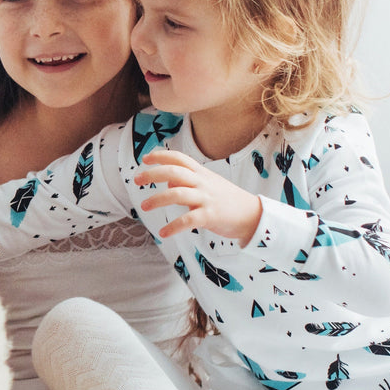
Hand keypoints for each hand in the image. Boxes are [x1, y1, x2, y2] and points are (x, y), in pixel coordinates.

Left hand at [135, 149, 262, 244]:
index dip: (161, 156)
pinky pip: (188, 220)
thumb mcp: (208, 185)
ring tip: (144, 207)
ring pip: (177, 193)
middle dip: (153, 174)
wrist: (252, 215)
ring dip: (157, 199)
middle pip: (174, 172)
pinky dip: (173, 226)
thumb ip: (187, 181)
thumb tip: (167, 180)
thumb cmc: (227, 200)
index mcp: (202, 174)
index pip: (180, 158)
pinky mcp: (210, 216)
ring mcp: (206, 198)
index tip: (145, 159)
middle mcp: (202, 183)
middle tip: (136, 180)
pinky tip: (163, 233)